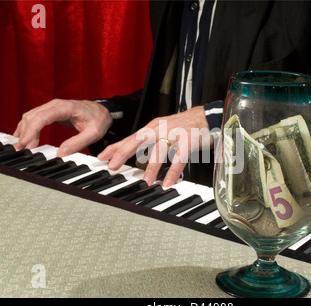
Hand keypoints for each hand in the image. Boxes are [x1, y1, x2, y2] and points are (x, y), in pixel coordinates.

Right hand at [14, 99, 112, 156]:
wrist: (102, 111)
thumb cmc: (98, 120)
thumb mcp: (93, 133)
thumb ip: (78, 143)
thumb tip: (61, 153)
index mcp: (66, 108)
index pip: (43, 116)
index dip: (32, 130)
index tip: (26, 143)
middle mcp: (56, 104)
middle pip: (34, 116)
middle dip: (26, 133)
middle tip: (23, 150)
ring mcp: (52, 106)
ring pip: (31, 116)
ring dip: (24, 130)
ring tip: (21, 146)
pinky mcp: (51, 111)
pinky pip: (35, 117)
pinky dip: (27, 127)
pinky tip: (23, 137)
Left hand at [98, 106, 212, 186]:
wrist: (208, 118)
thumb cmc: (185, 127)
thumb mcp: (164, 132)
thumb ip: (150, 145)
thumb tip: (137, 161)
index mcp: (153, 127)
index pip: (130, 138)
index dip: (115, 147)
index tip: (101, 157)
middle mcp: (161, 129)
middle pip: (138, 141)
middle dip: (124, 153)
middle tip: (113, 167)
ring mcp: (175, 134)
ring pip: (159, 150)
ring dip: (152, 167)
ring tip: (146, 182)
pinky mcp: (189, 140)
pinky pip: (180, 158)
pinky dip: (173, 171)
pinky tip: (168, 182)